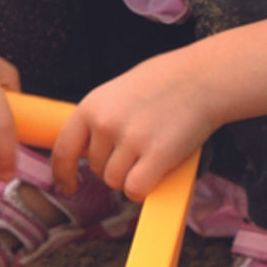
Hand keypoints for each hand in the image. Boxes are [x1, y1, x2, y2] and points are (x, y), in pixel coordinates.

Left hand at [51, 52, 222, 201]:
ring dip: (132, 177)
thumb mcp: (117, 93)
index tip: (68, 187)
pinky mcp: (157, 154)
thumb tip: (85, 153)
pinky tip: (157, 174)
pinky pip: (136, 189)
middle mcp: (105, 123)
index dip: (62, 174)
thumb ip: (99, 120)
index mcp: (91, 106)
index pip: (63, 150)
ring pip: (116, 182)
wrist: (203, 78)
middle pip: (97, 169)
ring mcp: (131, 139)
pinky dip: (144, 189)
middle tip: (141, 148)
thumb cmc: (164, 84)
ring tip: (152, 154)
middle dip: (115, 167)